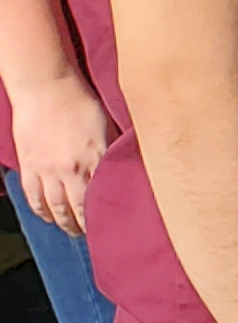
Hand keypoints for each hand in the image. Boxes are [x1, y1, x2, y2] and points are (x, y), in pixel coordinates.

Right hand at [7, 69, 108, 235]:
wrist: (46, 87)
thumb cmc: (80, 100)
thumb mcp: (106, 123)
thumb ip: (113, 147)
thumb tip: (124, 164)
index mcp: (96, 157)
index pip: (104, 195)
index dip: (107, 213)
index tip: (114, 224)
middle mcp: (71, 168)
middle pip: (79, 207)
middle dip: (86, 225)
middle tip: (92, 235)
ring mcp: (47, 169)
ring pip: (55, 206)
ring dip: (64, 222)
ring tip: (72, 231)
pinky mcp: (29, 165)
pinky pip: (33, 196)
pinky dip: (40, 210)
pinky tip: (47, 217)